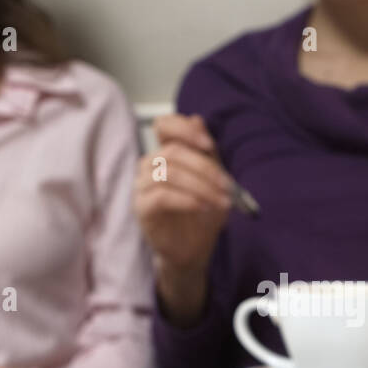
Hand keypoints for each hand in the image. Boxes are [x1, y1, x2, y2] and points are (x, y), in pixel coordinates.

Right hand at [135, 115, 233, 325]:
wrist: (195, 249)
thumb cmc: (203, 214)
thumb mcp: (213, 180)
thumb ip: (206, 153)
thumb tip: (197, 119)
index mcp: (167, 154)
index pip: (163, 125)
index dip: (183, 129)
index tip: (208, 144)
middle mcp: (149, 166)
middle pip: (171, 152)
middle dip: (204, 167)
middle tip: (226, 185)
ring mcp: (142, 187)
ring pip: (167, 173)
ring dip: (200, 186)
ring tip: (220, 201)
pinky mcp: (141, 208)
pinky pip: (160, 196)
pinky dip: (186, 199)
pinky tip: (203, 207)